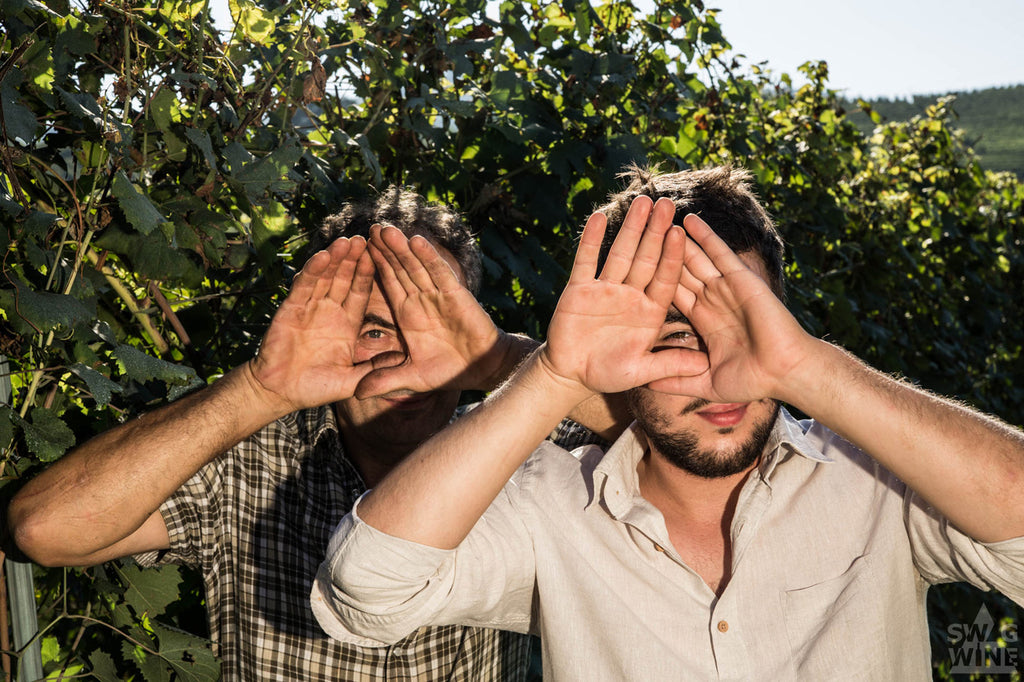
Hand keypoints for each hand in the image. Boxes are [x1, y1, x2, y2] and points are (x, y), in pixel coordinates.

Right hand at [246, 236, 374, 413]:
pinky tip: (323, 256)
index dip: (370, 275)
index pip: (361, 293)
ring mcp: (309, 308)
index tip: (383, 256)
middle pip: (345, 279)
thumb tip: (403, 358)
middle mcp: (329, 311)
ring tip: (347, 240)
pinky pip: (304, 288)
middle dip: (355, 259)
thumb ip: (374, 368)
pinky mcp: (290, 310)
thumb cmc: (316, 387)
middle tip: (368, 237)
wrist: (281, 393)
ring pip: (325, 277)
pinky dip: (312, 272)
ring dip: (335, 259)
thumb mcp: (352, 379)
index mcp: (346, 323)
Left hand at [355, 225, 511, 397]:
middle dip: (384, 249)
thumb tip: (358, 394)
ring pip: (415, 266)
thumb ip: (386, 380)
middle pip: (398, 269)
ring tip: (385, 228)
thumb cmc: (449, 371)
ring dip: (401, 247)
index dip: (373, 266)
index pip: (387, 284)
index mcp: (407, 314)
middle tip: (369, 227)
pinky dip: (428, 257)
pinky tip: (415, 240)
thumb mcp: (412, 377)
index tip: (357, 249)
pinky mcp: (455, 295)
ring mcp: (437, 295)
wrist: (483, 369)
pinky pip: (439, 273)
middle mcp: (420, 300)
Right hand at [539, 196, 709, 394]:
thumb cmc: (607, 373)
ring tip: (641, 201)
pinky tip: (599, 217)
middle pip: (646, 258)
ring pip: (620, 253)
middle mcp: (630, 295)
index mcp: (649, 311)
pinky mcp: (579, 289)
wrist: (570, 375)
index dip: (672, 256)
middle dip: (655, 231)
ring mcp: (605, 289)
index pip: (665, 278)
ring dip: (630, 228)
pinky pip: (586, 260)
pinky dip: (591, 240)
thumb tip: (705, 365)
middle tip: (666, 202)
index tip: (680, 232)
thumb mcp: (641, 371)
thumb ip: (670, 365)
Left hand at [647, 213, 815, 401]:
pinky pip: (719, 253)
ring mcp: (725, 288)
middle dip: (660, 252)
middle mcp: (711, 300)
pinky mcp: (740, 279)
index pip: (671, 294)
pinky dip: (704, 236)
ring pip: (694, 258)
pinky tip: (688, 219)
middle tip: (639, 231)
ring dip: (676, 238)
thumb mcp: (704, 383)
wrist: (784, 373)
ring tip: (656, 217)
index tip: (630, 269)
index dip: (652, 280)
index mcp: (703, 320)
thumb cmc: (751, 381)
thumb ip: (676, 381)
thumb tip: (645, 387)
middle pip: (679, 271)